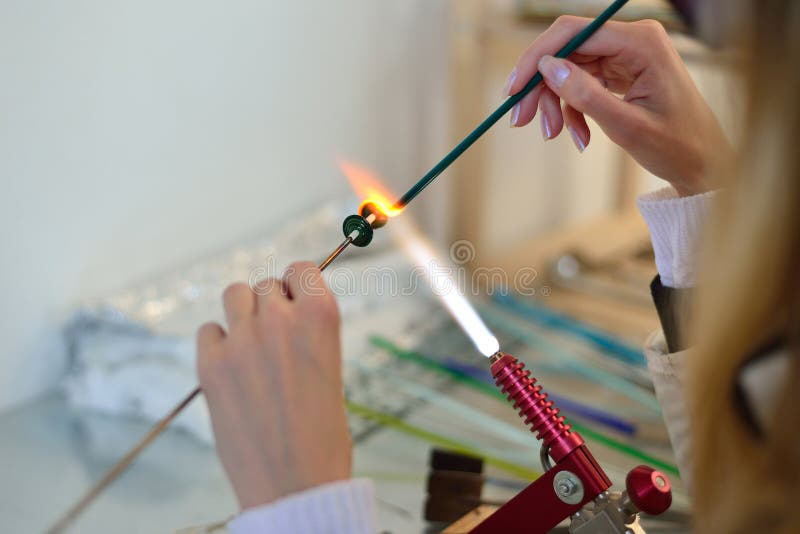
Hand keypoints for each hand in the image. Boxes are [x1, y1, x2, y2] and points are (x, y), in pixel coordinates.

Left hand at [196, 262, 350, 509]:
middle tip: (274, 336)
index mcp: (320, 318)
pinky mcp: (211, 366)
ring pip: (234, 295)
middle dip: (270, 304)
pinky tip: (231, 367)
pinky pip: (208, 331)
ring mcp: (242, 341)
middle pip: (265, 285)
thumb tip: (288, 311)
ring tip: (250, 344)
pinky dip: (218, 342)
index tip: (295, 298)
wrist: (295, 485)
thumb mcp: (330, 370)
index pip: (301, 270)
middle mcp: (280, 320)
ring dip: (242, 313)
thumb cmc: (322, 436)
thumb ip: (307, 334)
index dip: (298, 284)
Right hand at [505, 17, 732, 196]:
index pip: (572, 33)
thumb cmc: (677, 146)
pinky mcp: (621, 71)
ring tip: (555, 135)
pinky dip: (572, 109)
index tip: (514, 91)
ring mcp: (626, 54)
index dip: (535, 58)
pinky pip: (581, 82)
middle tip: (522, 121)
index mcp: (641, 42)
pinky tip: (578, 135)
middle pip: (565, 50)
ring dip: (555, 103)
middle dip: (541, 87)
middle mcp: (632, 40)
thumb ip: (585, 95)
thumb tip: (547, 68)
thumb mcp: (627, 127)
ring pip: (568, 68)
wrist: (704, 163)